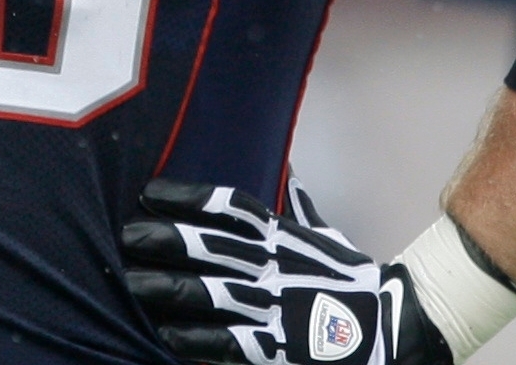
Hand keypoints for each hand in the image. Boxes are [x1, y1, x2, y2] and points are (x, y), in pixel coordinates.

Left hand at [120, 179, 452, 364]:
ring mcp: (275, 307)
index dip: (188, 198)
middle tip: (126, 235)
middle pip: (213, 246)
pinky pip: (229, 342)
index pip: (230, 208)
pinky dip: (196, 339)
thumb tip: (287, 168)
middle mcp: (274, 265)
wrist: (389, 327)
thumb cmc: (348, 277)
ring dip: (170, 289)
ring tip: (132, 283)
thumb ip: (296, 205)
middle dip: (168, 240)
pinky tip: (166, 334)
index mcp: (282, 234)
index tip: (150, 192)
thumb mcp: (322, 233)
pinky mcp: (277, 348)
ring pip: (212, 293)